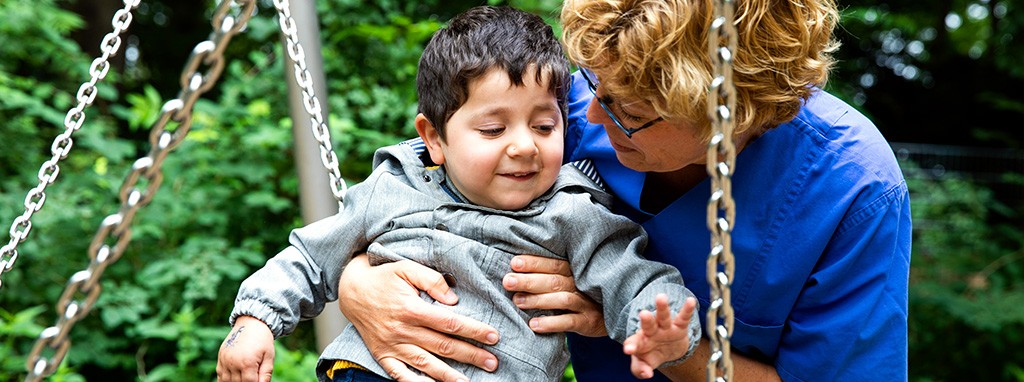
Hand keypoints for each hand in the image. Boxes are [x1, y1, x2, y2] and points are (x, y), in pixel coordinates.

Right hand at [216, 316, 274, 381]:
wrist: (251, 323)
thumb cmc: (262, 341)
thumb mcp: (269, 356)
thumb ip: (266, 373)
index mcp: (247, 362)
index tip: (258, 381)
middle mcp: (233, 362)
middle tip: (252, 377)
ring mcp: (224, 360)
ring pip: (227, 381)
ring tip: (244, 376)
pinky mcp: (220, 357)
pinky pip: (220, 375)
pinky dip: (225, 379)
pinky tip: (234, 378)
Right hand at [337, 254, 499, 381]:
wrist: (352, 290)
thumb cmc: (384, 277)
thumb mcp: (407, 268)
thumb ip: (432, 280)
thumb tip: (453, 300)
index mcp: (411, 309)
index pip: (450, 323)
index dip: (474, 330)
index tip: (493, 336)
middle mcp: (402, 331)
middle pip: (443, 346)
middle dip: (470, 355)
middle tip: (492, 362)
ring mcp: (392, 346)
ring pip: (425, 364)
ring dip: (449, 375)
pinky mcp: (383, 355)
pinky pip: (400, 375)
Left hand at [502, 255, 606, 335]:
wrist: (611, 315)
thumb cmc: (581, 294)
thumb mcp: (570, 281)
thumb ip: (550, 275)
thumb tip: (515, 269)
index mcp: (574, 271)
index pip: (553, 264)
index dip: (534, 263)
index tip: (514, 263)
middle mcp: (580, 285)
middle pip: (554, 280)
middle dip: (529, 280)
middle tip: (508, 281)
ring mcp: (586, 304)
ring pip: (561, 299)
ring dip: (538, 300)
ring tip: (517, 301)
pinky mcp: (588, 322)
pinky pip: (569, 322)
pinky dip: (551, 323)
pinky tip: (534, 325)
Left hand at [622, 295, 696, 378]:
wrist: (668, 350)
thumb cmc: (651, 354)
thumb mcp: (644, 364)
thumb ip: (640, 369)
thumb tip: (646, 374)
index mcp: (641, 341)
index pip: (634, 342)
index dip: (631, 346)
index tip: (628, 350)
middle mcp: (652, 331)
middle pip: (648, 325)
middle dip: (646, 320)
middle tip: (644, 314)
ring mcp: (665, 328)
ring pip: (663, 317)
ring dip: (662, 308)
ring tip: (661, 297)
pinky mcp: (679, 326)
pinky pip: (683, 317)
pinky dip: (687, 309)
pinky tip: (691, 301)